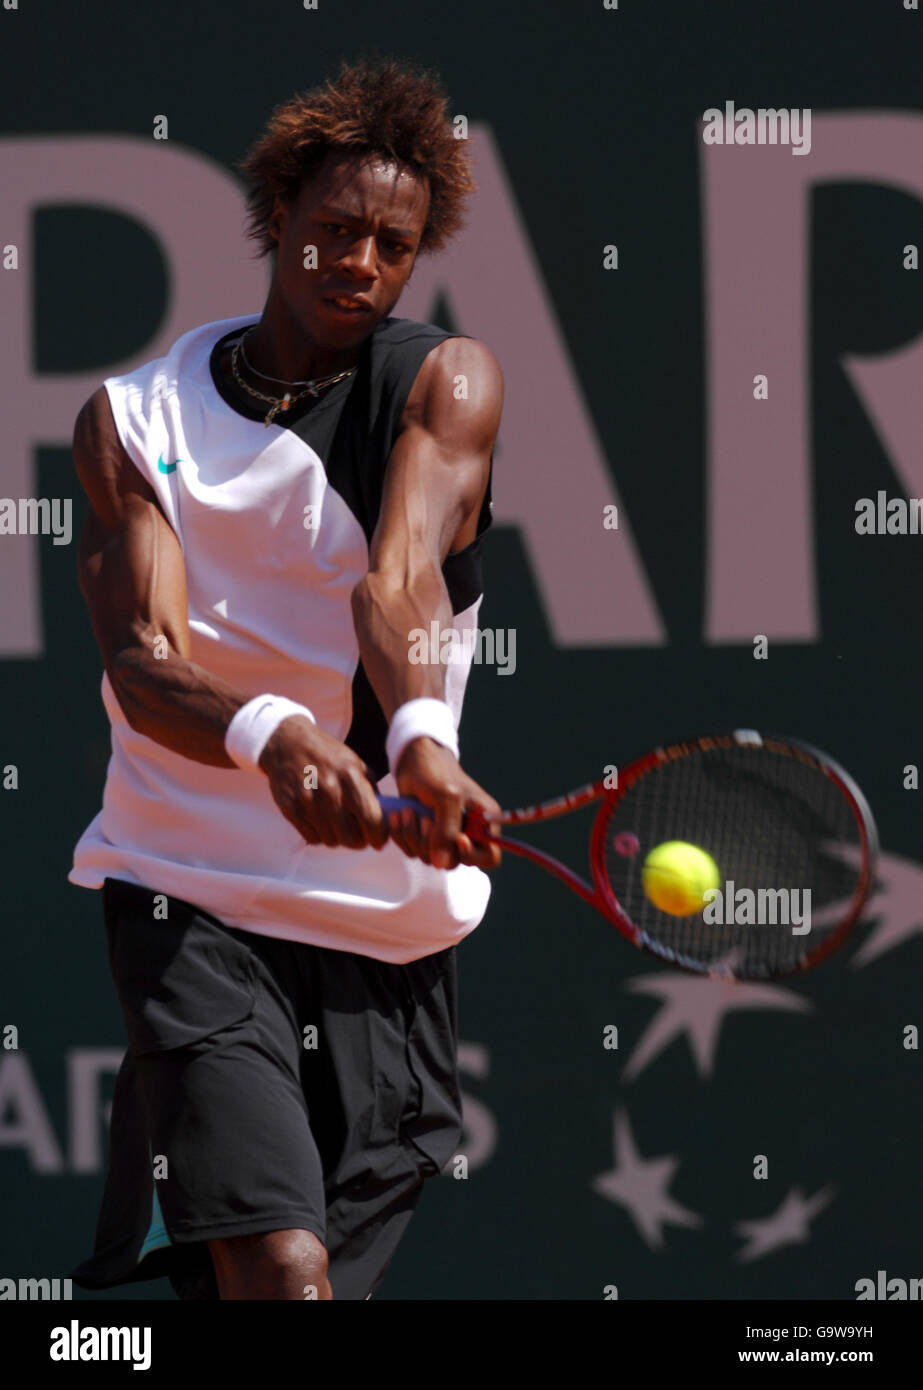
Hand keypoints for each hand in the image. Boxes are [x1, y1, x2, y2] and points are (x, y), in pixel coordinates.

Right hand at [259, 715, 386, 849]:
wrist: (288, 743)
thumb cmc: (328, 755)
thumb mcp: (356, 764)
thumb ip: (371, 791)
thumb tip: (385, 821)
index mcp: (350, 778)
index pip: (372, 820)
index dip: (379, 836)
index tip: (379, 839)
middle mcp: (329, 791)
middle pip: (351, 839)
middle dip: (358, 841)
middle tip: (358, 834)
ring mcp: (307, 801)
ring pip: (331, 841)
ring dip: (337, 837)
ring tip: (337, 822)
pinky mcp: (289, 808)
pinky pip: (312, 837)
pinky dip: (319, 834)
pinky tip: (320, 820)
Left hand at [390, 737, 501, 870]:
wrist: (413, 758)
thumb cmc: (436, 771)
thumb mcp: (446, 797)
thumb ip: (447, 831)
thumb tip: (442, 863)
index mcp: (485, 823)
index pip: (489, 857)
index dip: (472, 854)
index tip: (457, 839)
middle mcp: (468, 833)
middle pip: (454, 862)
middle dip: (433, 844)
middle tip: (425, 819)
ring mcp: (445, 836)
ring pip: (430, 858)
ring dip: (414, 837)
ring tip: (408, 812)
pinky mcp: (424, 836)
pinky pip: (413, 851)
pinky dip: (402, 835)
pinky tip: (400, 816)